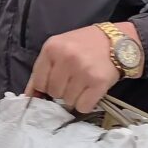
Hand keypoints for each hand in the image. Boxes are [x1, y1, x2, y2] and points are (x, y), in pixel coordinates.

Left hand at [24, 23, 140, 113]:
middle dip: (62, 91)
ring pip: (68, 101)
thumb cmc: (86, 44)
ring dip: (75, 97)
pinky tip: (91, 91)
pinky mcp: (98, 82)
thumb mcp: (60, 47)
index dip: (45, 87)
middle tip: (73, 81)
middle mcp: (66, 58)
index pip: (38, 82)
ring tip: (83, 84)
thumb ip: (44, 68)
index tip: (54, 84)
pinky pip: (83, 106)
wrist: (118, 41)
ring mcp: (82, 71)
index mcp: (52, 48)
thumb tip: (29, 96)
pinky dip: (87, 103)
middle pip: (53, 93)